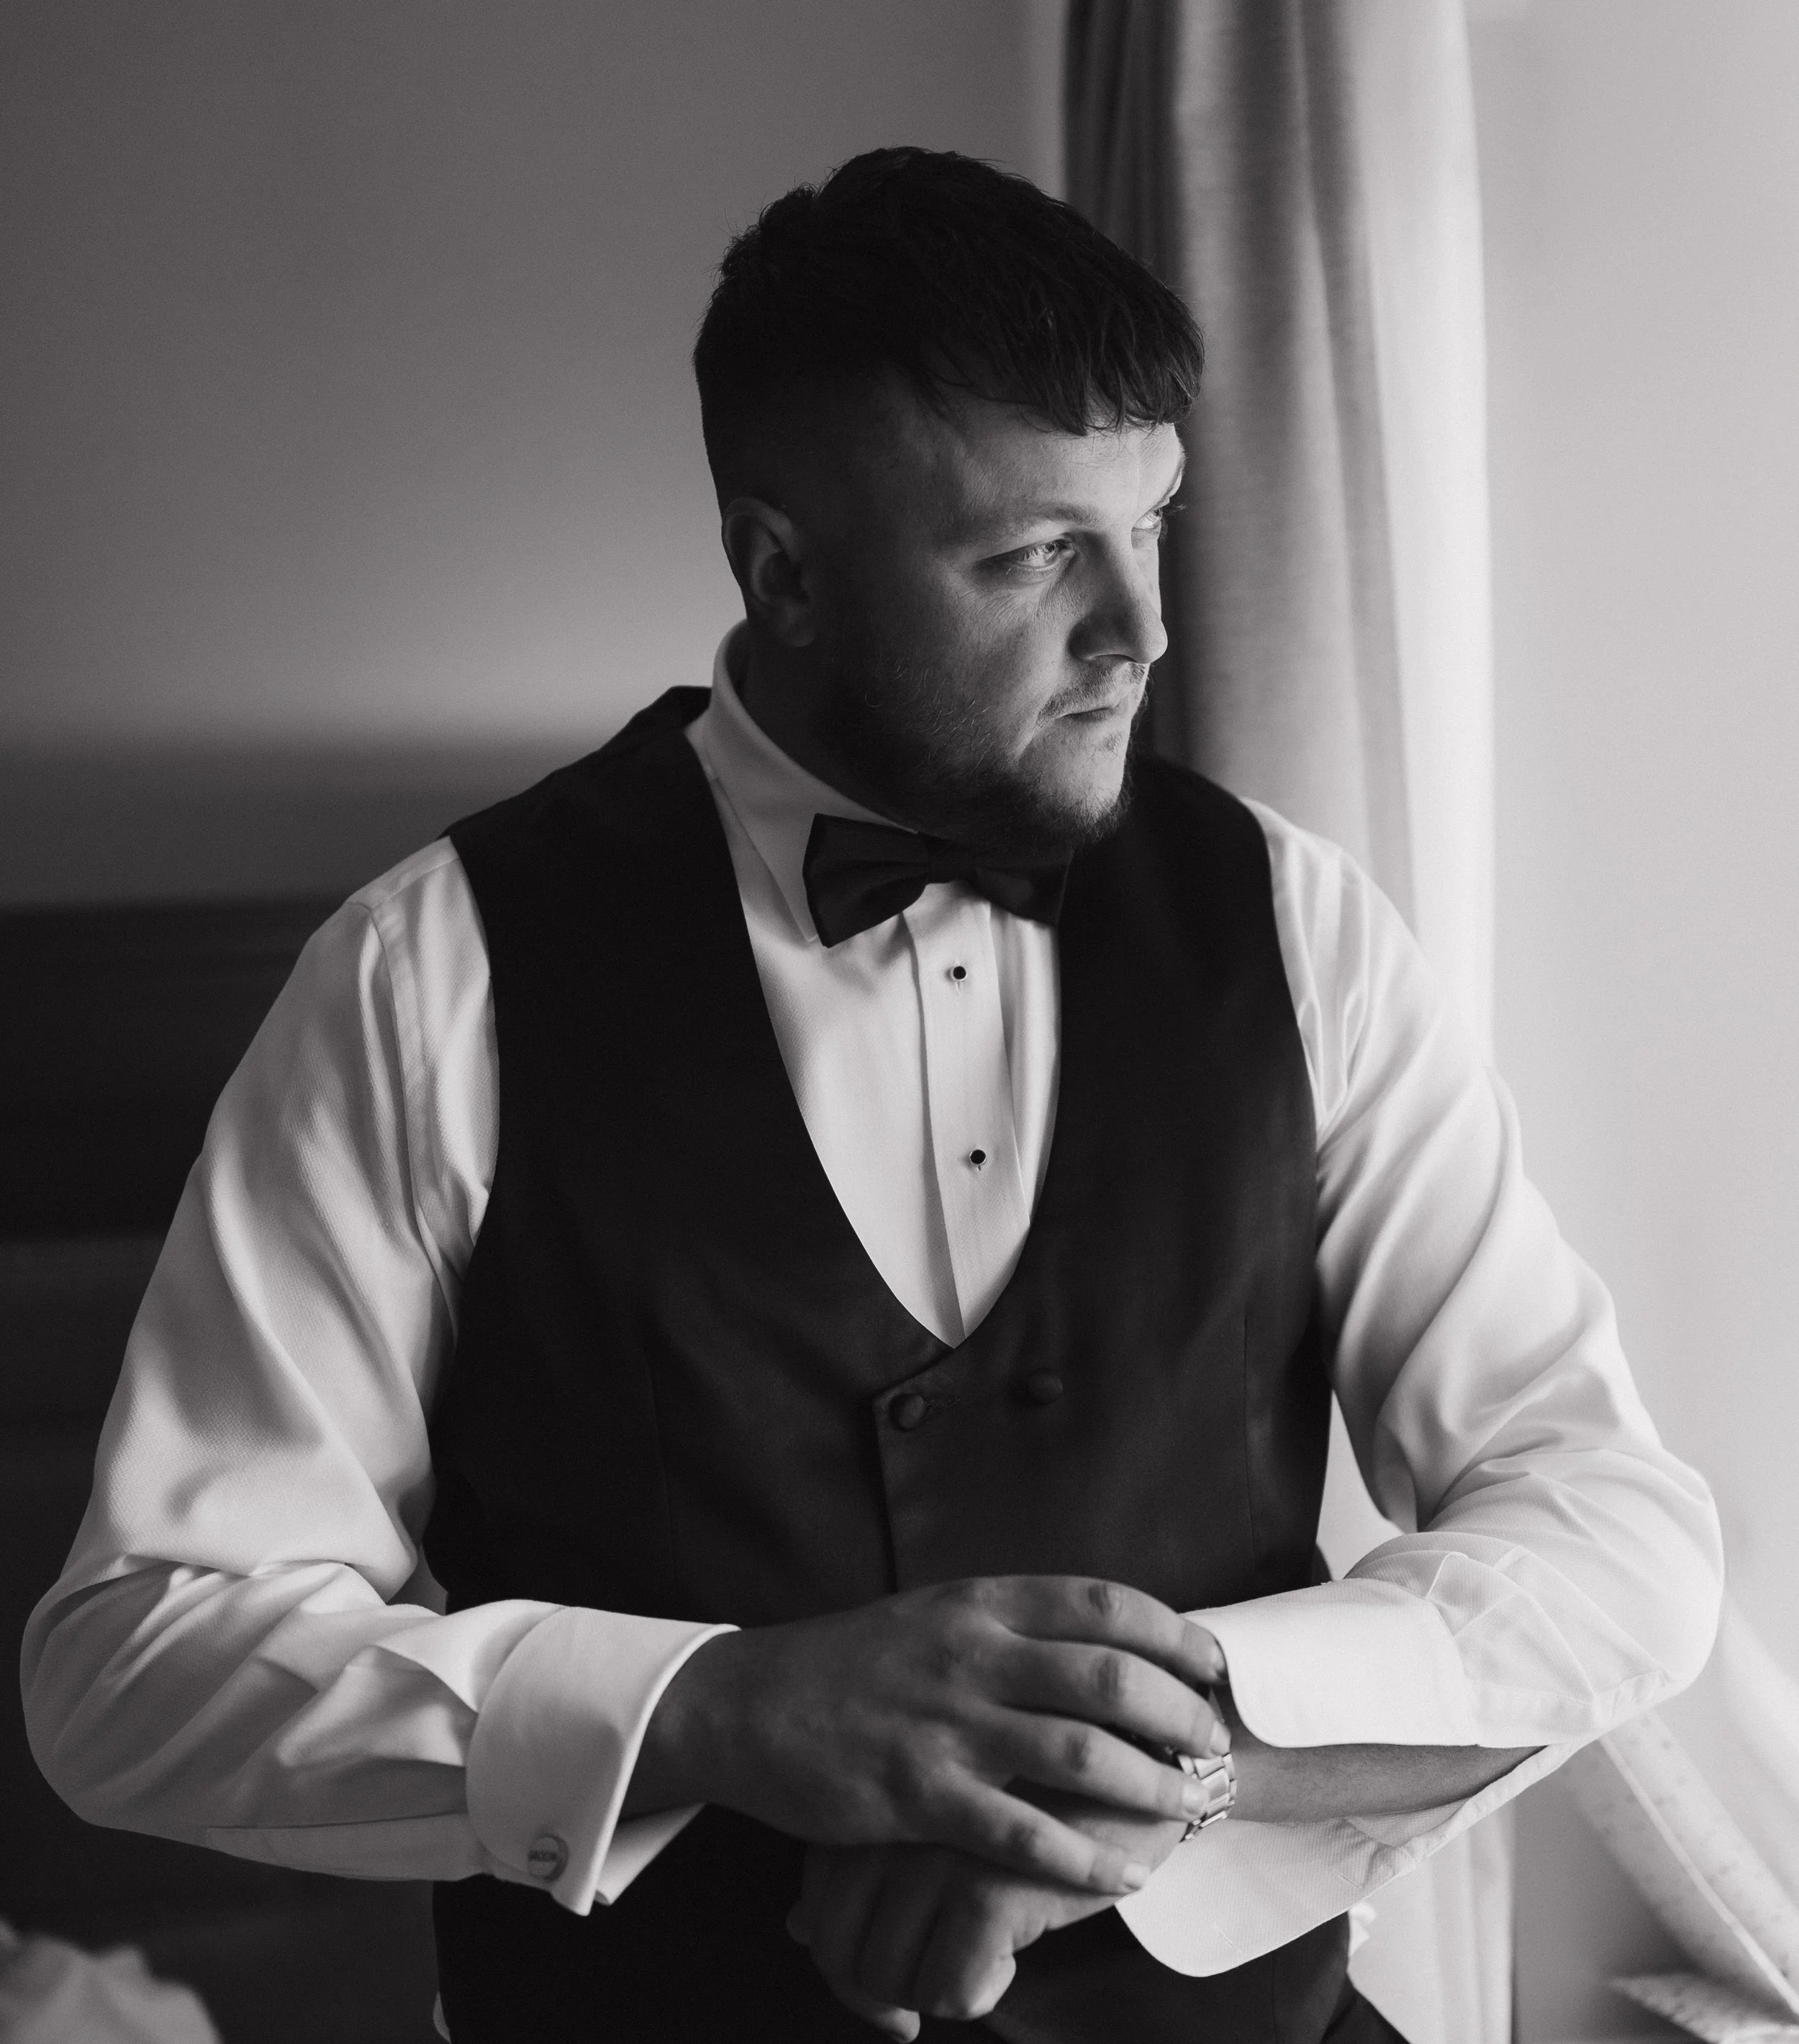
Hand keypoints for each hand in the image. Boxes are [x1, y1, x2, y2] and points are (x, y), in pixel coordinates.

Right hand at [626, 1575, 1226, 1893]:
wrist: (748, 1703)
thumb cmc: (855, 1662)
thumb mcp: (937, 1614)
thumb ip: (1013, 1625)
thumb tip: (1107, 1643)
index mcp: (981, 1602)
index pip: (1104, 1604)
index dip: (1174, 1634)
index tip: (1212, 1665)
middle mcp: (972, 1655)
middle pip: (1110, 1677)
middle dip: (1180, 1716)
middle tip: (1214, 1746)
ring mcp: (946, 1726)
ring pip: (1081, 1756)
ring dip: (1151, 1788)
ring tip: (1188, 1809)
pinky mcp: (919, 1796)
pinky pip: (1024, 1835)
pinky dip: (1086, 1859)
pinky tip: (1123, 1874)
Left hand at [788, 1797, 1187, 2037]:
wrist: (1136, 1747)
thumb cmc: (1032, 1780)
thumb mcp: (939, 1804)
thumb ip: (867, 1853)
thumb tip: (796, 1925)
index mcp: (878, 1792)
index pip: (818, 1902)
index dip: (839, 1962)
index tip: (883, 1993)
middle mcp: (893, 1817)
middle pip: (840, 1947)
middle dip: (875, 1997)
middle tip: (912, 2013)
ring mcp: (936, 1849)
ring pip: (890, 1976)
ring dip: (930, 1995)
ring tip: (977, 1968)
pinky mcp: (990, 1883)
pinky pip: (950, 1988)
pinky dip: (979, 1993)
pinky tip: (1014, 1959)